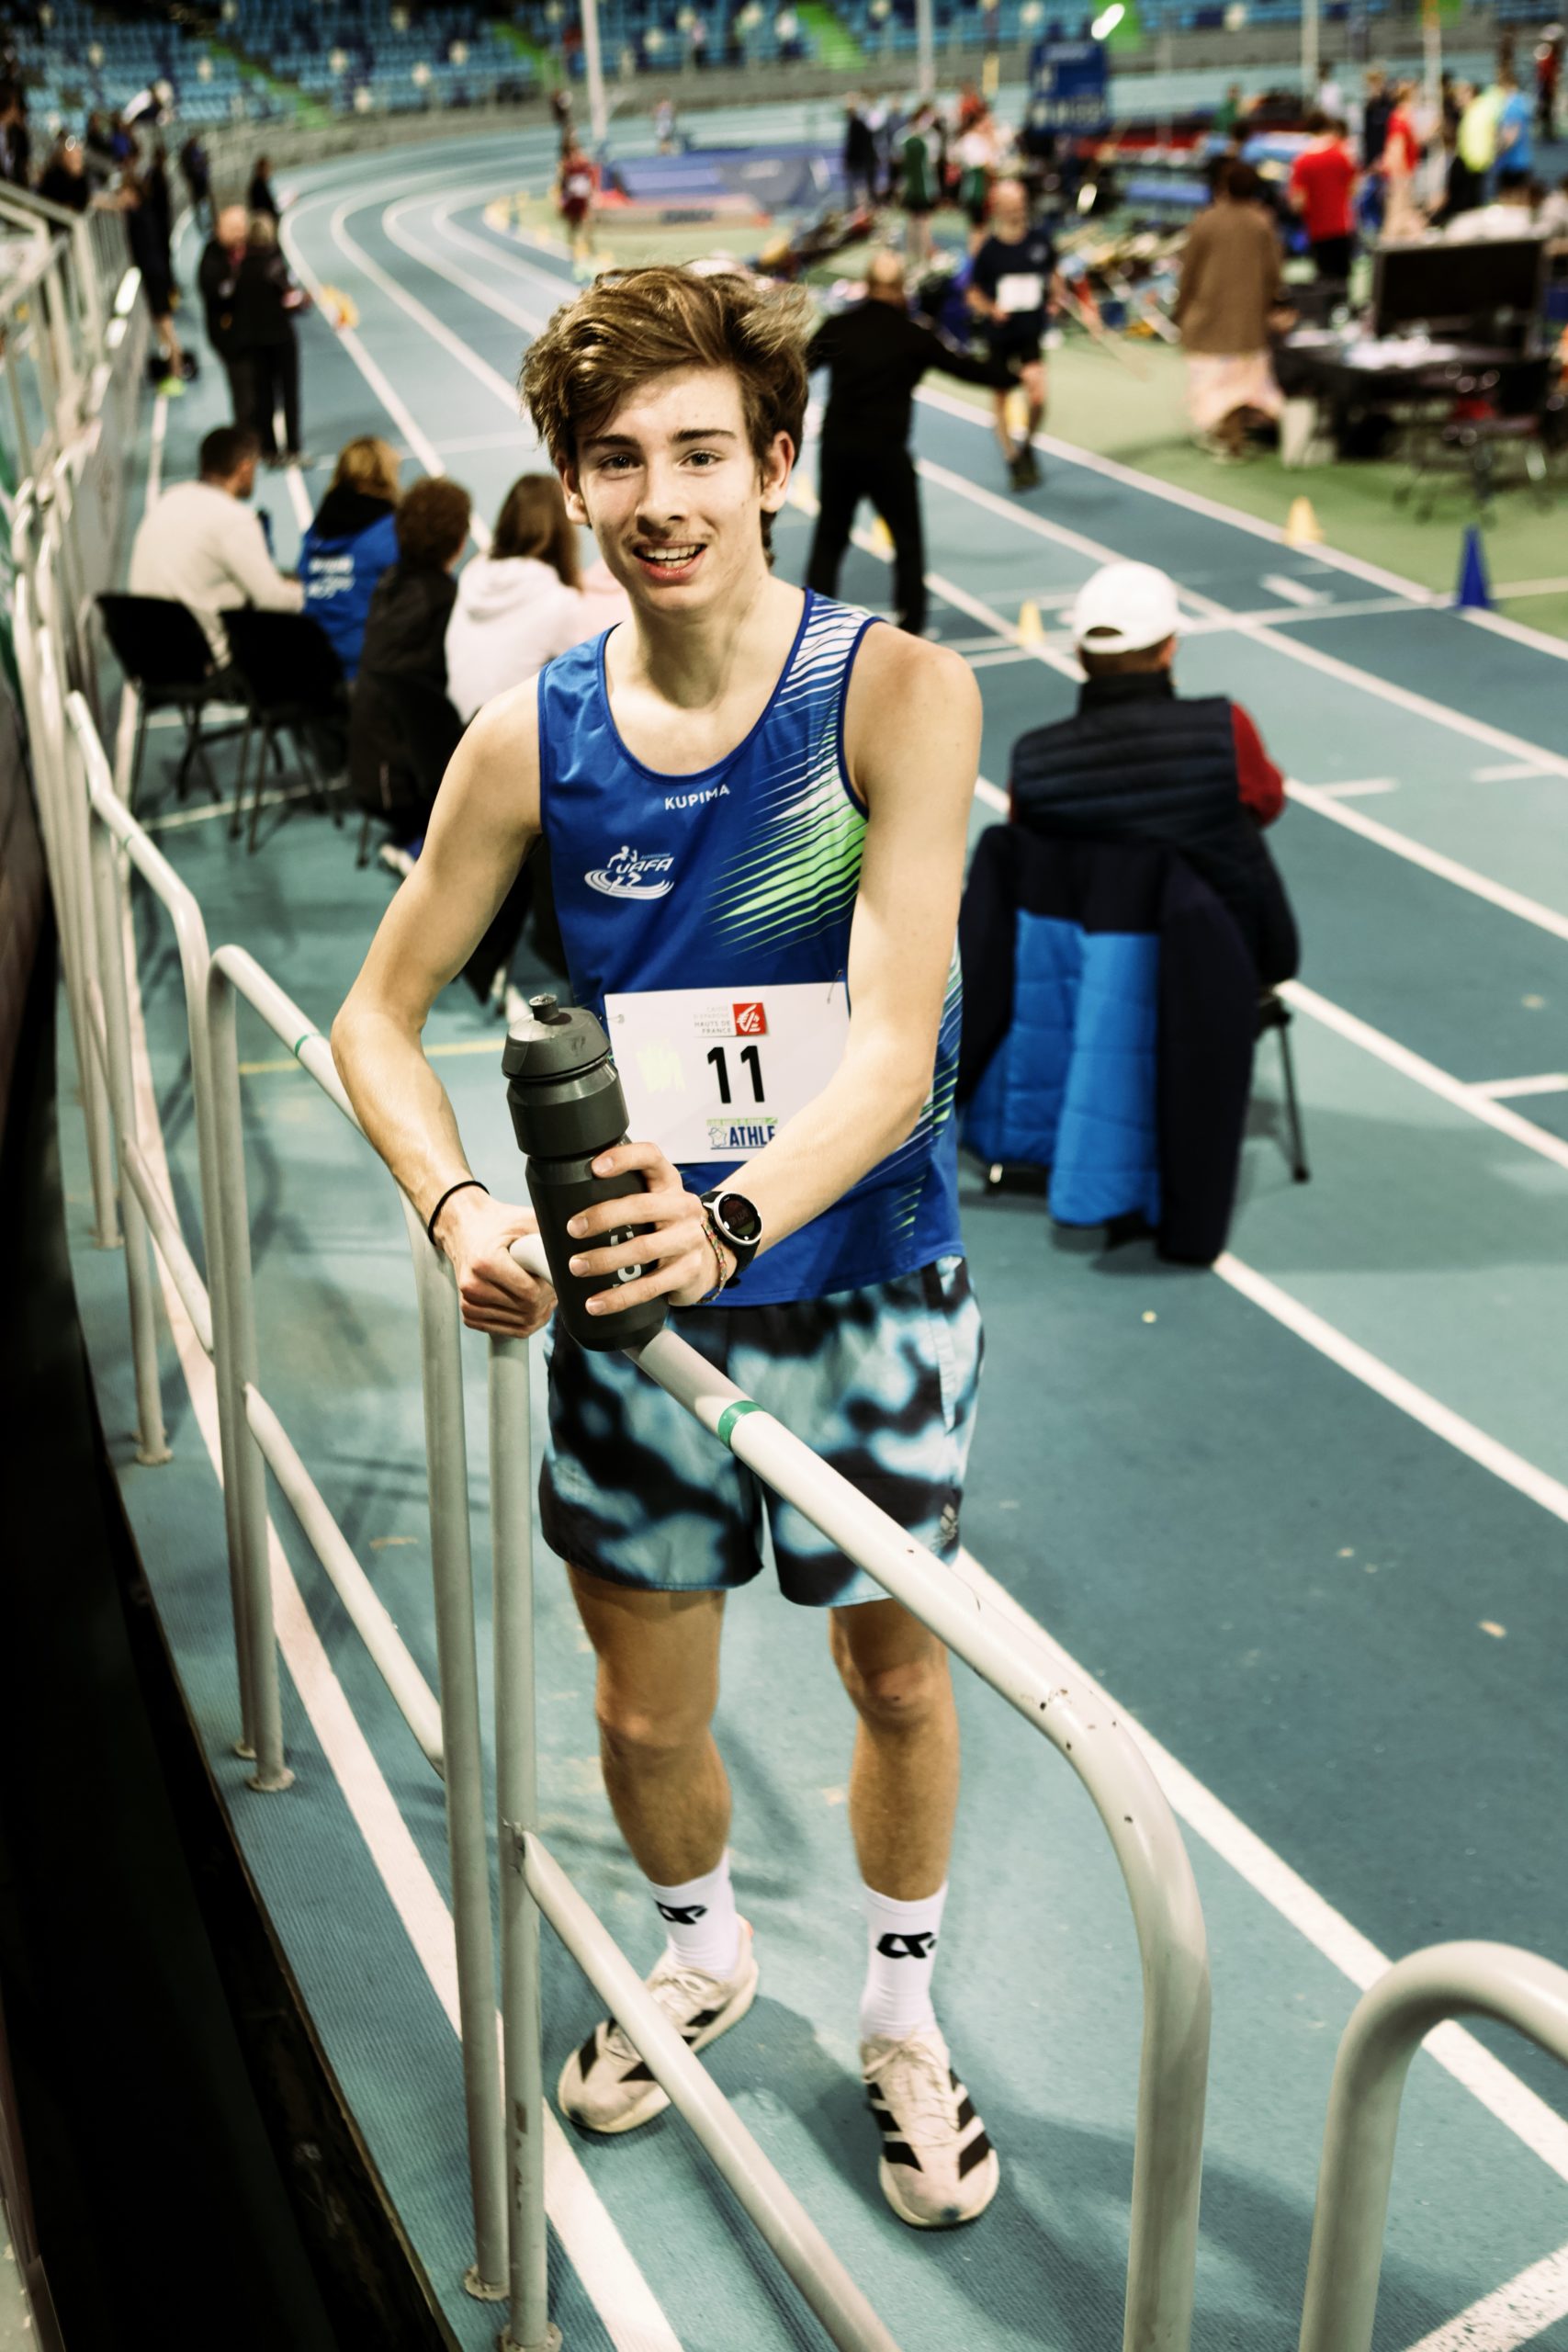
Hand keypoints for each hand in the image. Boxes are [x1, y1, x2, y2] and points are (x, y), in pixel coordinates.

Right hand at [435, 1190, 554, 1335]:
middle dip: (547, 1300)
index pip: (530, 1293)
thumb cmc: (499, 1224)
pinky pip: (507, 1331)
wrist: (466, 1228)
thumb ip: (550, 1236)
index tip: (553, 1275)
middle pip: (527, 1310)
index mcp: (486, 1262)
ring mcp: (468, 1302)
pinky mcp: (468, 1313)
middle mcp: (473, 1285)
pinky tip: (525, 1302)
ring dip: (537, 1312)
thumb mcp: (527, 1220)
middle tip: (549, 1283)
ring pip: (520, 1325)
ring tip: (538, 1290)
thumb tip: (581, 1251)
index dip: (550, 1287)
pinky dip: (522, 1321)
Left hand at [564, 1140, 733, 1316]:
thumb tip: (552, 1206)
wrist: (706, 1260)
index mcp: (668, 1183)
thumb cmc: (662, 1226)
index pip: (651, 1157)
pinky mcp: (688, 1271)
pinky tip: (596, 1303)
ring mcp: (689, 1239)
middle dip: (603, 1217)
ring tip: (577, 1266)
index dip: (624, 1158)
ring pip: (644, 1249)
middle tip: (572, 1229)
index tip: (595, 1167)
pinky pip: (650, 1287)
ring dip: (605, 1259)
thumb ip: (620, 1195)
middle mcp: (683, 1207)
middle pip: (643, 1206)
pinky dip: (619, 1297)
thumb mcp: (651, 1202)